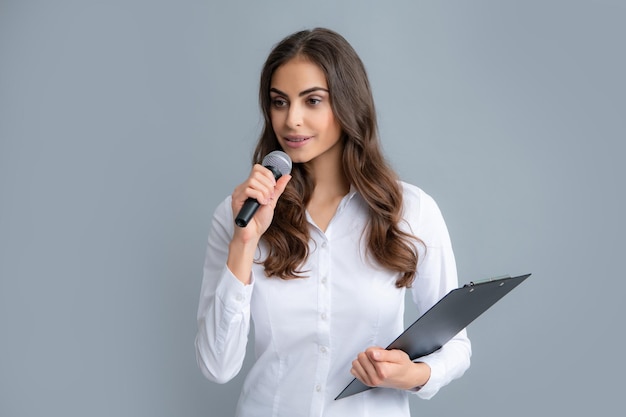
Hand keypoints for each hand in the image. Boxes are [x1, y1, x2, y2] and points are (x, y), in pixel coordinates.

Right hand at [226, 165, 290, 284]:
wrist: (252, 235)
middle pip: (256, 173)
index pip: (258, 169)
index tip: (273, 187)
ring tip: (265, 202)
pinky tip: (261, 204)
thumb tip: (286, 176)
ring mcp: (238, 193)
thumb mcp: (272, 201)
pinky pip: (248, 190)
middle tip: (269, 197)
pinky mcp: (236, 200)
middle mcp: (243, 187)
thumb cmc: (259, 221)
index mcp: (251, 186)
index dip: (268, 175)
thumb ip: (278, 188)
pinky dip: (259, 196)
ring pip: (253, 181)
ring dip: (264, 192)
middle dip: (268, 185)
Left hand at [350, 347, 430, 389]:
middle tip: (380, 358)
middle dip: (370, 354)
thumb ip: (384, 354)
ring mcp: (369, 381)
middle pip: (361, 356)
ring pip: (356, 363)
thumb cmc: (402, 366)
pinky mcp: (365, 382)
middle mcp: (375, 378)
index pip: (368, 352)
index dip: (376, 350)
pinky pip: (354, 370)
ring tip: (376, 362)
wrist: (406, 377)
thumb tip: (372, 353)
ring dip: (365, 360)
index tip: (383, 353)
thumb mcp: (398, 356)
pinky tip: (370, 367)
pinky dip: (361, 366)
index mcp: (383, 371)